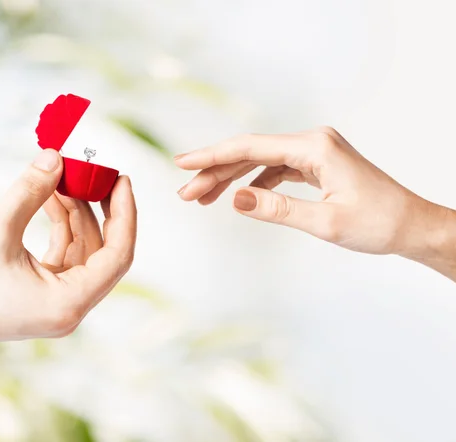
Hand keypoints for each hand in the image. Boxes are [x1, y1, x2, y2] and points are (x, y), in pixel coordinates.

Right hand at [0, 149, 136, 355]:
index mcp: (69, 302)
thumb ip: (30, 190)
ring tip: (63, 178)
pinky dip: (61, 228)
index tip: (121, 181)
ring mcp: (57, 302)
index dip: (124, 214)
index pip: (117, 255)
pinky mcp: (42, 294)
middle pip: (103, 252)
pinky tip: (51, 199)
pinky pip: (63, 256)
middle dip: (101, 210)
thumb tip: (56, 157)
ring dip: (76, 214)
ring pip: (82, 251)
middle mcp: (70, 307)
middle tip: (98, 174)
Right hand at [175, 127, 455, 278]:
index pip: (250, 148)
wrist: (412, 226)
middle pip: (250, 153)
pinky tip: (238, 196)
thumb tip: (235, 199)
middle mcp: (313, 142)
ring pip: (260, 161)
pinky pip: (275, 169)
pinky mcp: (316, 165)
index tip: (182, 163)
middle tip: (185, 194)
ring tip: (202, 197)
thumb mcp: (325, 222)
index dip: (212, 156)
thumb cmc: (378, 223)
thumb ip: (277, 209)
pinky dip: (253, 182)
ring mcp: (314, 152)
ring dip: (231, 179)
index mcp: (315, 147)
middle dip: (215, 173)